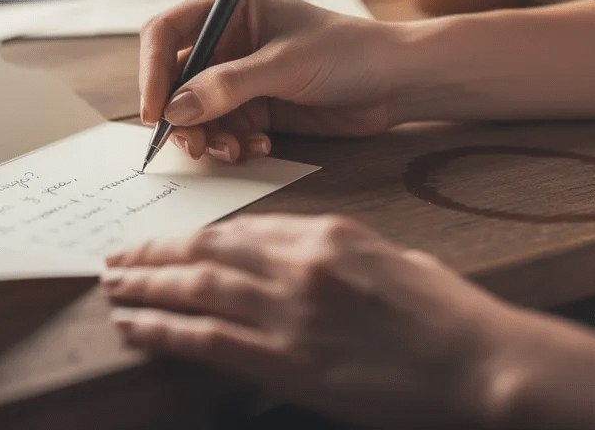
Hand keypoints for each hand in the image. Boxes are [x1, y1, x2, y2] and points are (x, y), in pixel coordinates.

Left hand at [102, 214, 525, 428]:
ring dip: (145, 288)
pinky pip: (206, 338)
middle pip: (207, 251)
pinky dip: (162, 331)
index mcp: (328, 234)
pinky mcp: (287, 360)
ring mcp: (290, 311)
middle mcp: (299, 264)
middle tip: (115, 259)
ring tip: (111, 289)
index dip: (194, 237)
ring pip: (195, 289)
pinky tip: (134, 330)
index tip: (165, 242)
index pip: (242, 230)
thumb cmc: (451, 318)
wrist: (483, 363)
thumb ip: (339, 256)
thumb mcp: (396, 262)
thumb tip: (297, 266)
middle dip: (154, 255)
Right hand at [139, 0, 401, 162]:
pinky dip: (231, 145)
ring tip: (231, 152)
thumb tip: (176, 110)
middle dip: (180, 115)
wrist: (397, 84)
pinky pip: (223, 131)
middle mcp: (228, 42)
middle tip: (193, 144)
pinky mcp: (255, 109)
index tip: (155, 110)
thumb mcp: (285, 65)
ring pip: (195, 112)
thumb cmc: (350, 52)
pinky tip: (258, 148)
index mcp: (231, 9)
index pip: (166, 34)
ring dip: (206, 137)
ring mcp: (240, 78)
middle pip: (175, 80)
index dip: (152, 70)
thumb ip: (228, 87)